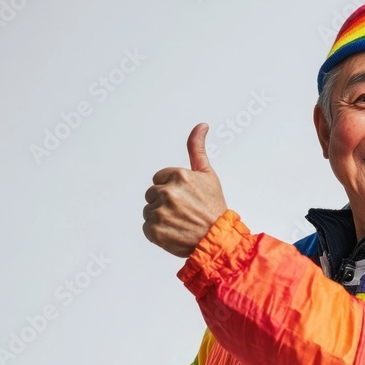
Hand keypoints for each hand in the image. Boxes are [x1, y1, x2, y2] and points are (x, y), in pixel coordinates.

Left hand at [143, 123, 227, 257]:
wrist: (218, 239)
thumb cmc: (213, 207)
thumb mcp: (207, 175)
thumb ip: (197, 149)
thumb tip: (202, 125)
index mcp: (179, 176)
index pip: (159, 179)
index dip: (173, 189)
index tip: (187, 198)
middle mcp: (168, 192)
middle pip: (152, 194)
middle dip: (165, 202)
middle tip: (184, 212)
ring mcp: (160, 212)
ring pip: (148, 211)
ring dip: (161, 217)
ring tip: (180, 223)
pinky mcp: (154, 230)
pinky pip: (147, 227)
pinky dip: (158, 232)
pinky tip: (174, 232)